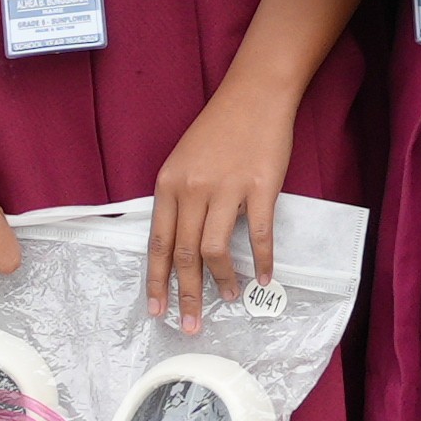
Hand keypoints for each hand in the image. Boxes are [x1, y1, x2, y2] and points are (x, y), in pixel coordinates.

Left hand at [146, 82, 295, 329]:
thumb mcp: (183, 161)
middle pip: (183, 254)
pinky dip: (261, 260)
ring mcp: (226, 188)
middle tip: (190, 325)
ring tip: (229, 298)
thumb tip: (180, 246)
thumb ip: (179, 200)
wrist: (254, 95)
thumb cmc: (219, 129)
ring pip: (215, 249)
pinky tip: (264, 278)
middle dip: (186, 295)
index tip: (157, 310)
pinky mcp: (260, 187)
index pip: (157, 243)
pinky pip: (257, 234)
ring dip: (221, 280)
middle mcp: (192, 188)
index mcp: (168, 184)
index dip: (156, 281)